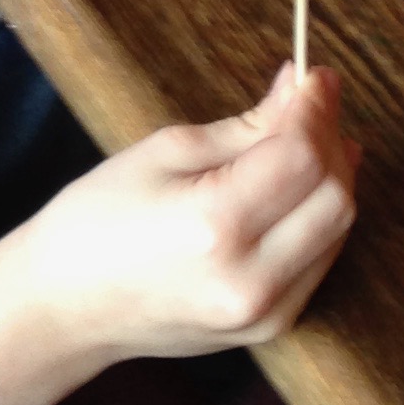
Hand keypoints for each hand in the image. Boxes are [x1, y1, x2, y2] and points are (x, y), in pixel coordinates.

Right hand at [0, 64, 360, 404]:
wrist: (67, 307)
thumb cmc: (98, 219)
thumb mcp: (164, 152)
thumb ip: (245, 127)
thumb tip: (301, 90)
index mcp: (214, 226)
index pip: (302, 157)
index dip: (318, 109)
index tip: (317, 75)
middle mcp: (250, 278)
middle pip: (334, 197)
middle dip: (331, 140)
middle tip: (311, 103)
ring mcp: (264, 313)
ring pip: (336, 230)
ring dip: (330, 177)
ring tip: (303, 140)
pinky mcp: (269, 329)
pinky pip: (319, 261)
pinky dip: (316, 217)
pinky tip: (291, 191)